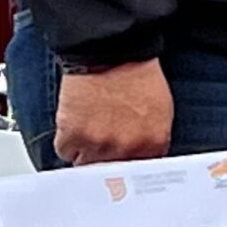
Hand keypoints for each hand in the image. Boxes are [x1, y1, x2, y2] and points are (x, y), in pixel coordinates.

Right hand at [53, 59, 173, 164]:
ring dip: (86, 152)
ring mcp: (99, 145)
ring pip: (86, 166)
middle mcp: (127, 147)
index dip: (130, 166)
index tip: (123, 166)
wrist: (110, 53)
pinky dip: (68, 142)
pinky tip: (76, 123)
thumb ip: (152, 139)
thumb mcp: (160, 110)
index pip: (142, 172)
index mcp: (154, 141)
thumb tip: (144, 157)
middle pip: (113, 173)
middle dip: (109, 161)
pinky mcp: (72, 137)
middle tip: (104, 142)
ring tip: (90, 129)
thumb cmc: (136, 75)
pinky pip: (66, 153)